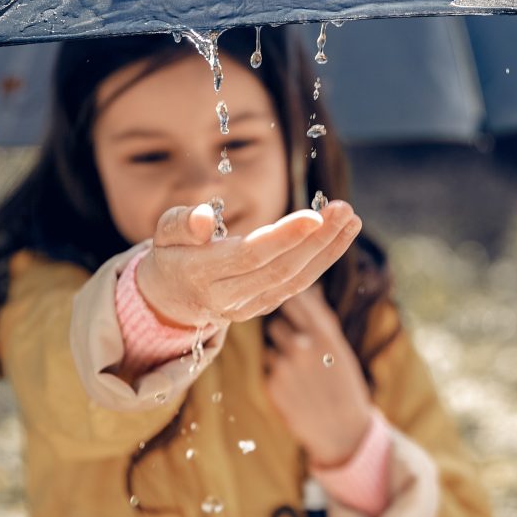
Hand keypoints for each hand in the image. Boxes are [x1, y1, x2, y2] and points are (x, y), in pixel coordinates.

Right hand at [137, 201, 361, 327]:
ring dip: (328, 250)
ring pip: (295, 281)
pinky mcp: (263, 307)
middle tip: (344, 209)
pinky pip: (298, 286)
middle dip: (317, 240)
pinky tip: (340, 235)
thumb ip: (181, 223)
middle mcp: (226, 297)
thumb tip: (203, 219)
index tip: (315, 215)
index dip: (284, 237)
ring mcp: (247, 307)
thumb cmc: (172, 252)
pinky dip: (323, 260)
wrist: (170, 298)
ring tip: (351, 219)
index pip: (249, 256)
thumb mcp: (165, 233)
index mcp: (200, 273)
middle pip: (280, 269)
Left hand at [264, 286, 372, 467]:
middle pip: (276, 322)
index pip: (294, 300)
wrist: (342, 431)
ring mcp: (285, 365)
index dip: (288, 301)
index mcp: (324, 334)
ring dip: (281, 353)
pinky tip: (296, 388)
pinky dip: (279, 374)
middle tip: (299, 348)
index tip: (287, 304)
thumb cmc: (345, 385)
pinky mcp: (272, 384)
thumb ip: (321, 319)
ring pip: (271, 345)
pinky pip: (270, 368)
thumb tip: (309, 289)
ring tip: (301, 373)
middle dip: (285, 332)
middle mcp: (302, 345)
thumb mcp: (341, 349)